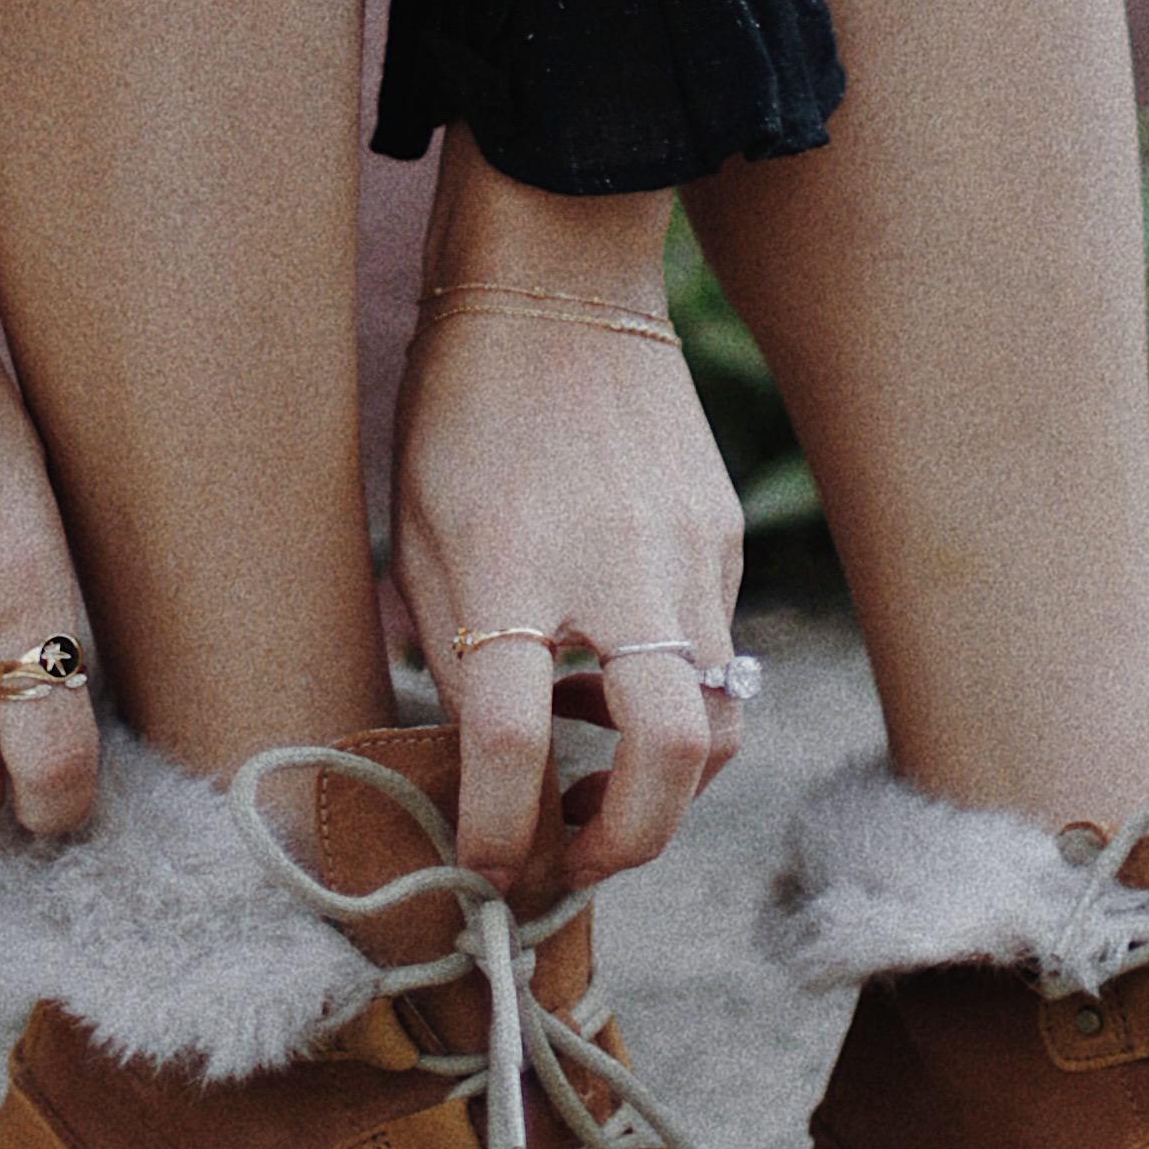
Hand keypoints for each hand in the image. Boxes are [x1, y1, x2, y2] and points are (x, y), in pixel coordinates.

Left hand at [392, 250, 748, 889]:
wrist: (558, 280)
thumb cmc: (465, 408)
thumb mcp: (425, 533)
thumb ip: (457, 656)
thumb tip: (491, 774)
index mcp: (510, 567)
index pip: (507, 744)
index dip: (495, 832)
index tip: (486, 868)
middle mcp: (617, 568)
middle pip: (672, 757)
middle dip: (630, 840)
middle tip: (573, 857)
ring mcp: (688, 552)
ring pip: (715, 718)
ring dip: (658, 780)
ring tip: (587, 777)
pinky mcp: (723, 535)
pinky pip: (714, 651)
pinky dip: (668, 697)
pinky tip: (608, 678)